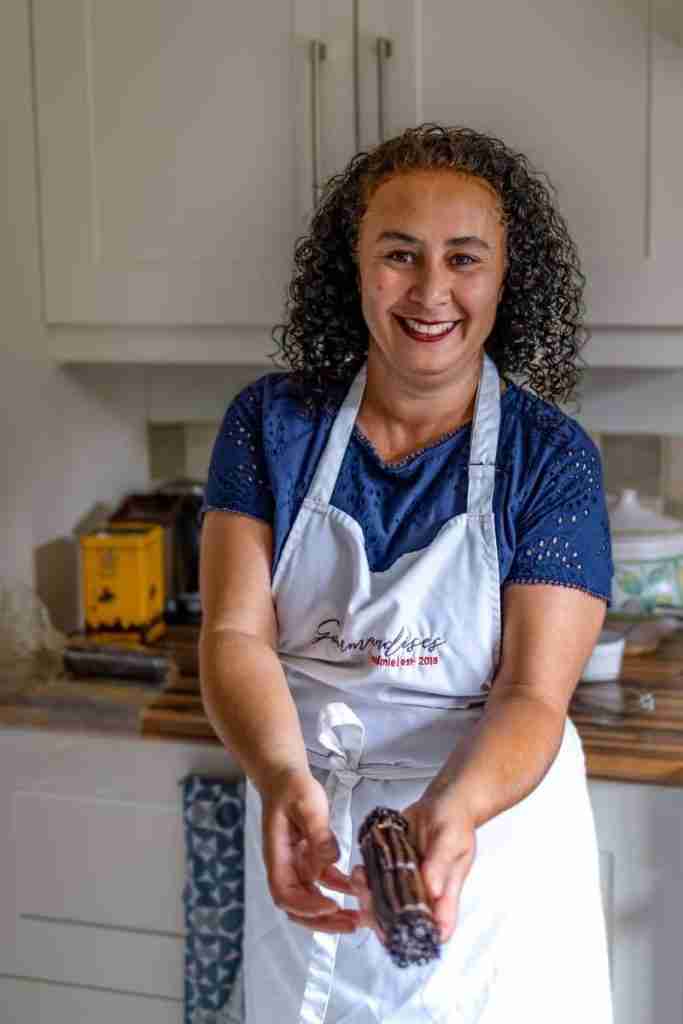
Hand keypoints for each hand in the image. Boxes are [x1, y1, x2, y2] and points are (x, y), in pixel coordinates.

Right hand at [260, 769, 359, 933]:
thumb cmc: (292, 788)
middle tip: (351, 924)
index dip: (306, 906)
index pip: (285, 893)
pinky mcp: (310, 858)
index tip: (331, 905)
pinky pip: (325, 881)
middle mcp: (285, 866)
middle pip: (298, 906)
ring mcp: (297, 865)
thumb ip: (318, 834)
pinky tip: (357, 889)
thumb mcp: (307, 804)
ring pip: (312, 898)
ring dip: (334, 911)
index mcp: (277, 856)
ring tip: (359, 917)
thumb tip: (330, 862)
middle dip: (323, 921)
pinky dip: (340, 888)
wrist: (286, 777)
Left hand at [351, 792, 475, 943]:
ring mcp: (406, 882)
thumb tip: (432, 890)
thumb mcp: (451, 841)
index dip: (415, 937)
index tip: (393, 931)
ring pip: (384, 903)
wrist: (442, 802)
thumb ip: (440, 864)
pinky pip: (376, 880)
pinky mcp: (391, 866)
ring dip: (368, 897)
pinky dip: (364, 880)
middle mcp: (424, 894)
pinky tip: (358, 872)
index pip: (435, 930)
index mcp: (444, 896)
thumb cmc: (454, 822)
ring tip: (360, 879)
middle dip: (380, 915)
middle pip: (402, 921)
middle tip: (368, 898)